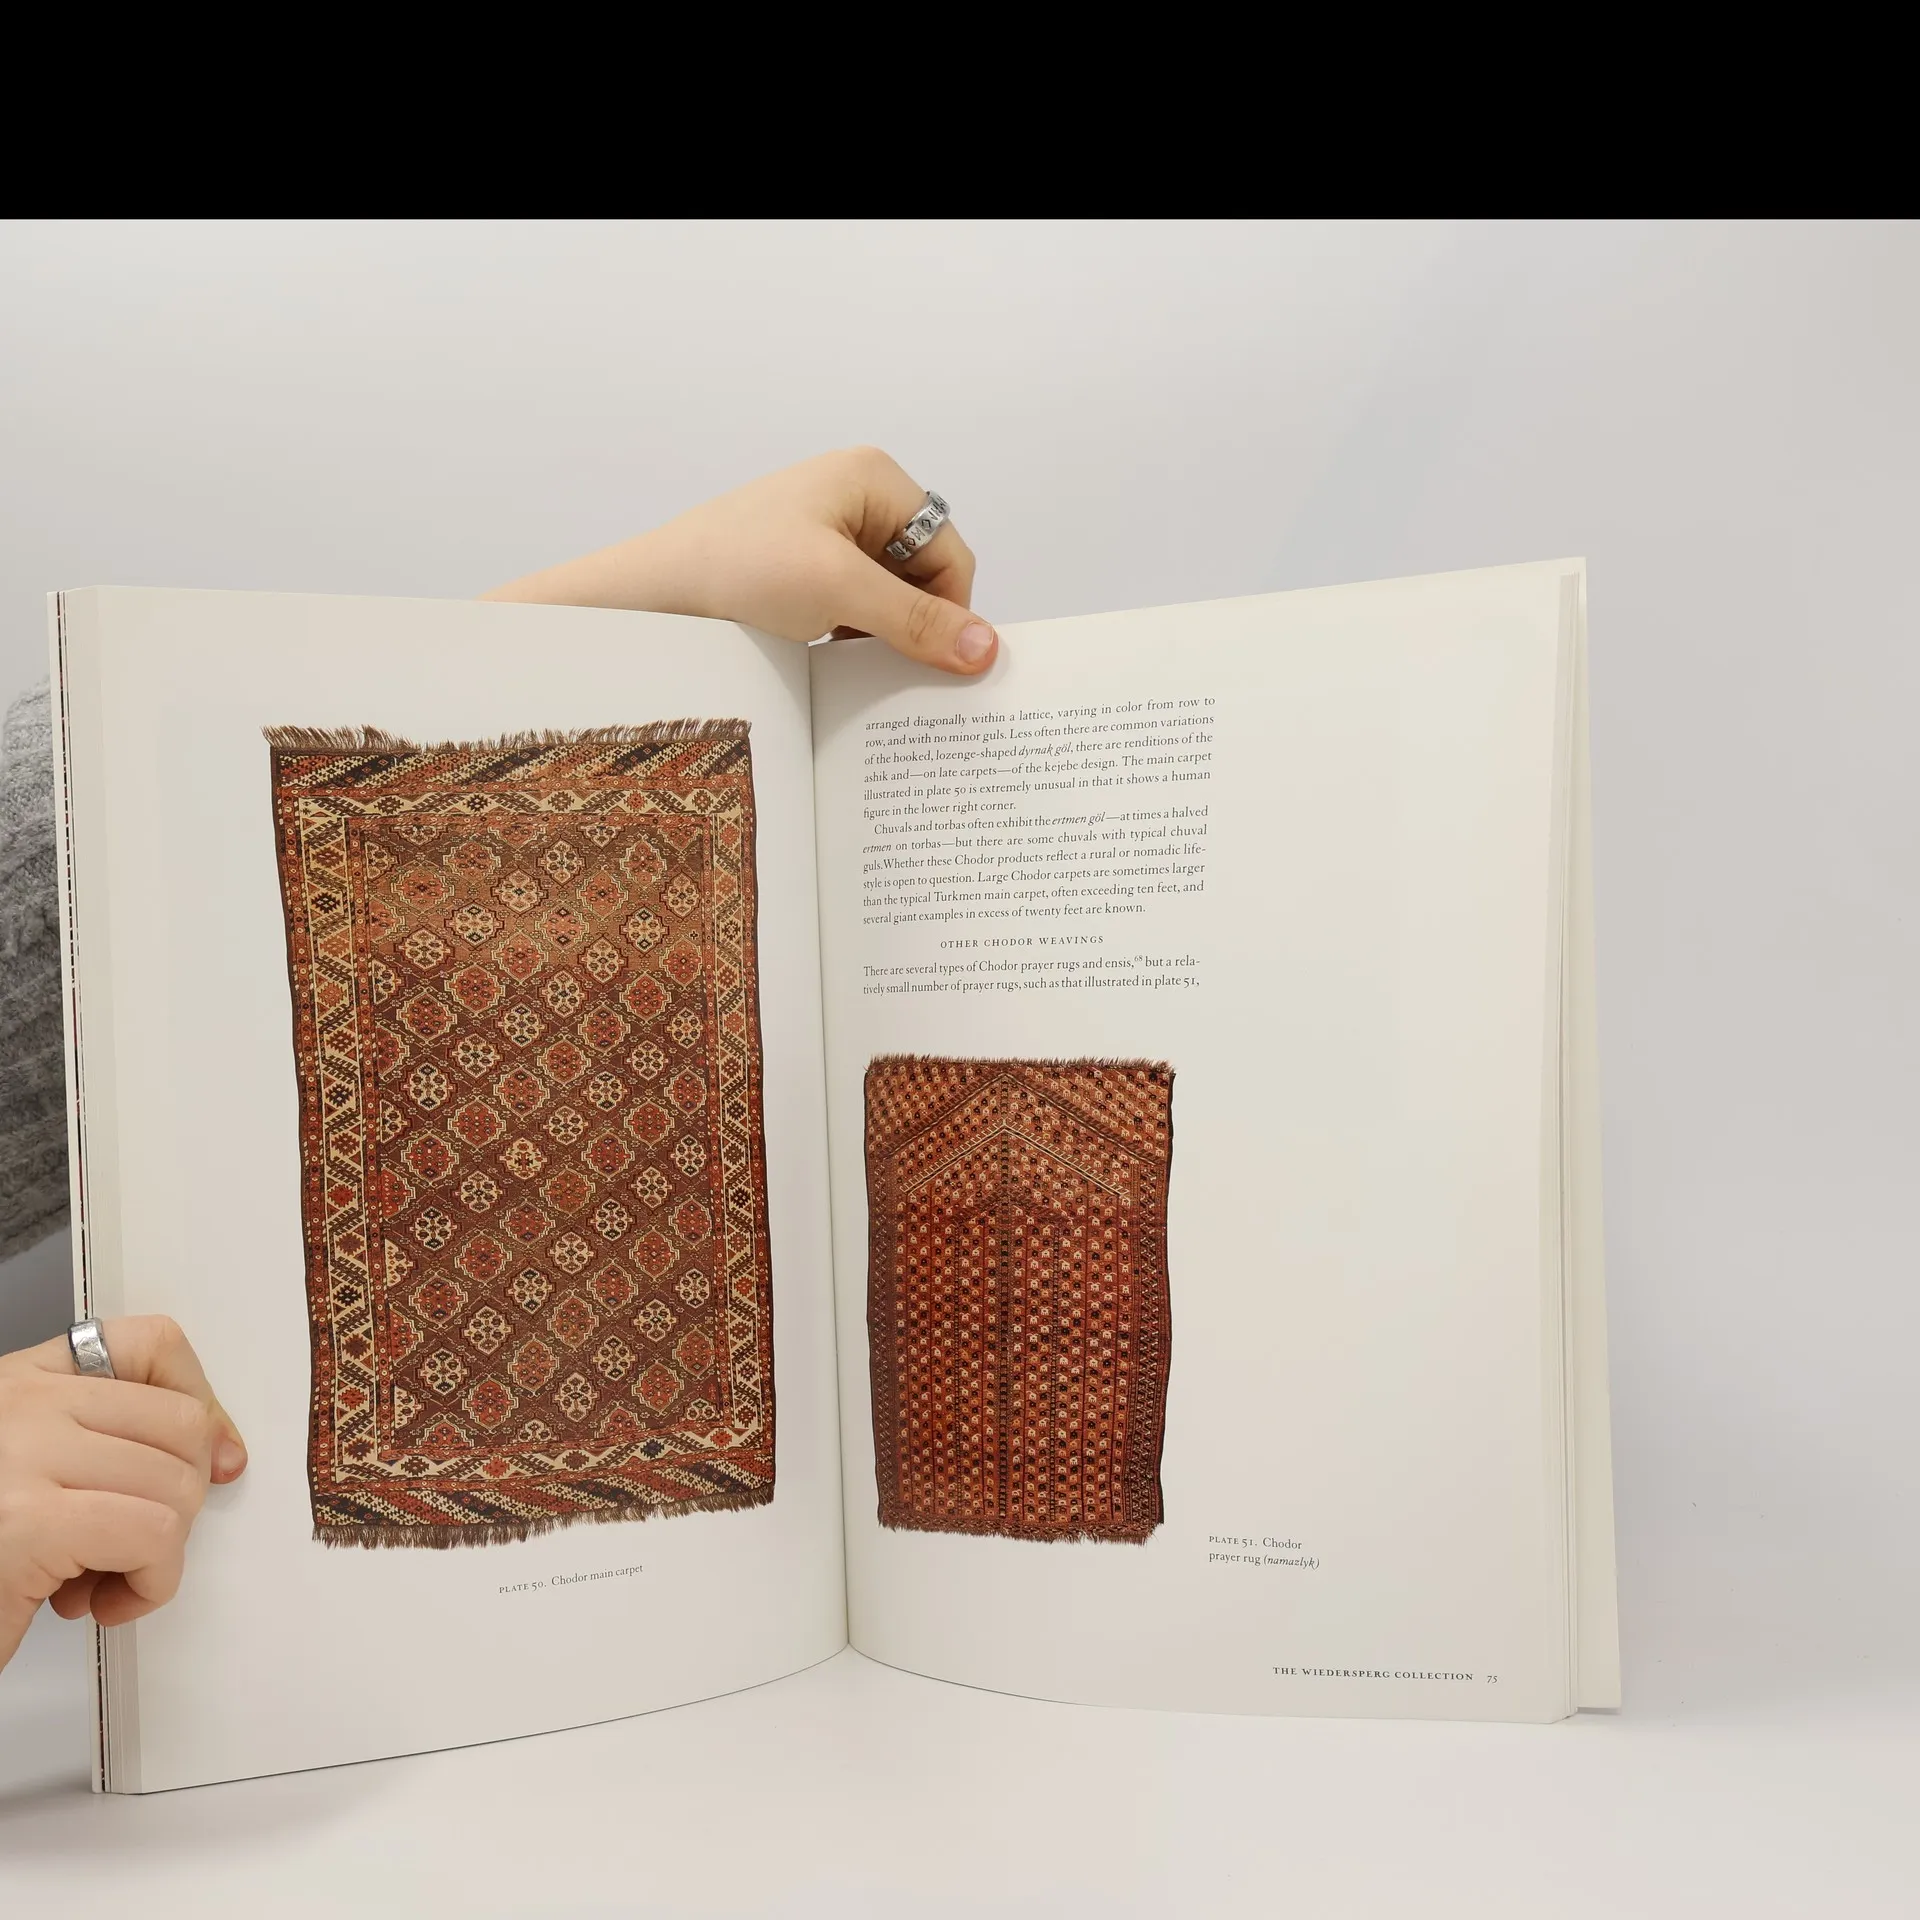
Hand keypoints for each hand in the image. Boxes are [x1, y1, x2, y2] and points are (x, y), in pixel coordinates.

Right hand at [0, 1317, 247, 1672]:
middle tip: (131, 1541)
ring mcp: (22, 1456)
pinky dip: (150, 1584)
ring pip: (175, 1486)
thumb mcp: (39, 1475)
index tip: (208, 1453)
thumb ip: (111, 1446)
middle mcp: (19, 1406)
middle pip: (181, 1425)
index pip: (149, 1343)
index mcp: (20, 1384)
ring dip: (161, 1553)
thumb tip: (221, 1456)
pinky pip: (152, 1537)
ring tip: (105, 1576)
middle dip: (178, 1499)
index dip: (197, 1400)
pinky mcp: (31, 1521)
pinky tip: (103, 1602)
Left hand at [483, 447, 998, 676]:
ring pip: (888, 600)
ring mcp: (825, 536)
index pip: (950, 553)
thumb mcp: (838, 592)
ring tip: (843, 658)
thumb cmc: (735, 571)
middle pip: (923, 578)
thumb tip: (988, 650)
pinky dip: (850, 640)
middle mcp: (854, 499)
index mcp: (873, 477)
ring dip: (877, 636)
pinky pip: (853, 611)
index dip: (948, 610)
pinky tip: (824, 659)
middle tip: (887, 665)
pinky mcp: (801, 573)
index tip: (933, 660)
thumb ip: (917, 620)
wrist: (646, 598)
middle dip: (911, 624)